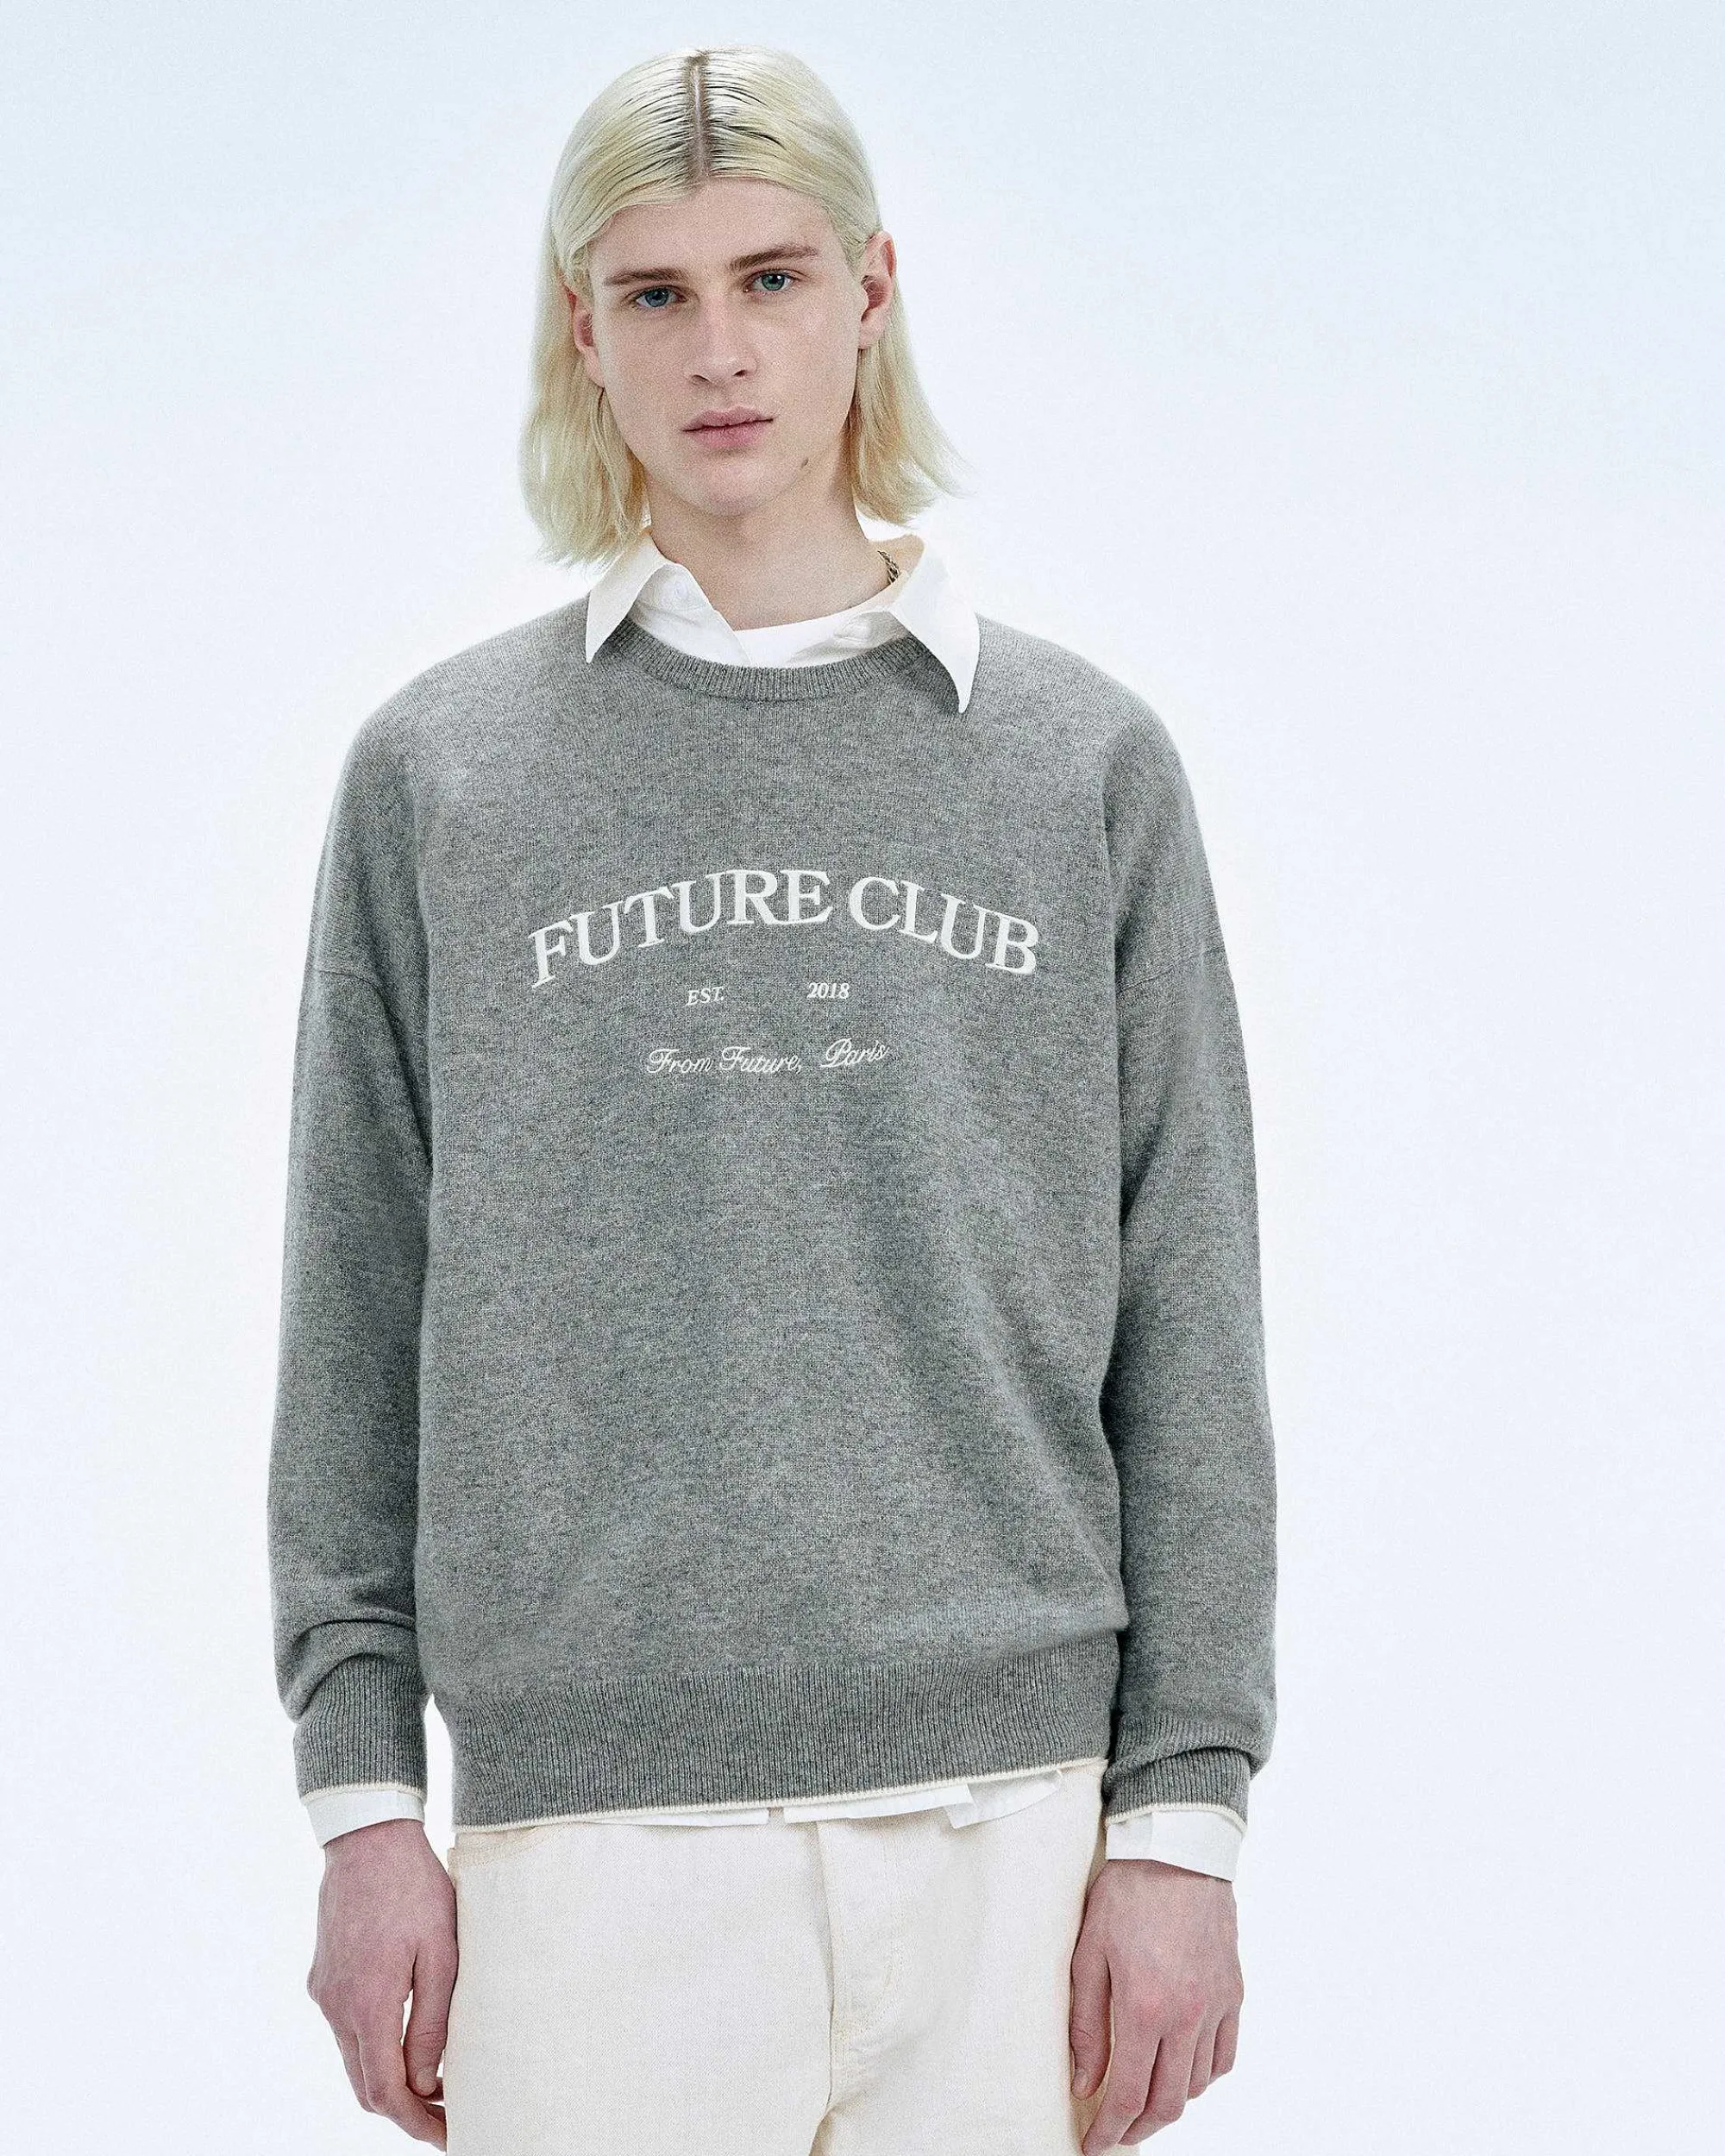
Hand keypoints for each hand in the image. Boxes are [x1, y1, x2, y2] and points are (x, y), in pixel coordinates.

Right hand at [305, 1817, 457, 2145]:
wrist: (368, 1839)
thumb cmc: (416, 1888)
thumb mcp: (442, 1953)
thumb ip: (433, 2023)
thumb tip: (429, 2083)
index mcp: (368, 2005)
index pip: (386, 2091)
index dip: (416, 2122)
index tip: (447, 2134)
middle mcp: (336, 2007)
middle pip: (364, 2086)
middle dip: (403, 2110)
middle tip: (444, 2117)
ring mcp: (324, 1992)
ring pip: (353, 2061)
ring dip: (387, 2080)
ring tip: (433, 2083)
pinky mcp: (322, 1977)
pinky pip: (345, 2031)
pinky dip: (372, 2049)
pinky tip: (404, 2041)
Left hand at [1068, 1858, 1243, 2149]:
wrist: (1176, 1849)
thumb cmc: (1125, 1895)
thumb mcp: (1088, 1955)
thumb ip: (1086, 2025)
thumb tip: (1084, 2083)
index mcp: (1145, 2006)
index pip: (1129, 2094)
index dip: (1111, 2129)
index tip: (1095, 2145)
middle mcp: (1187, 2015)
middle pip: (1168, 2102)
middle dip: (1140, 2127)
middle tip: (1118, 2133)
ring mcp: (1216, 2006)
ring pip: (1198, 2084)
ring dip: (1170, 2102)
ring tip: (1144, 2098)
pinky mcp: (1233, 1993)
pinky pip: (1225, 2056)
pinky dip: (1204, 2076)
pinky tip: (1183, 2070)